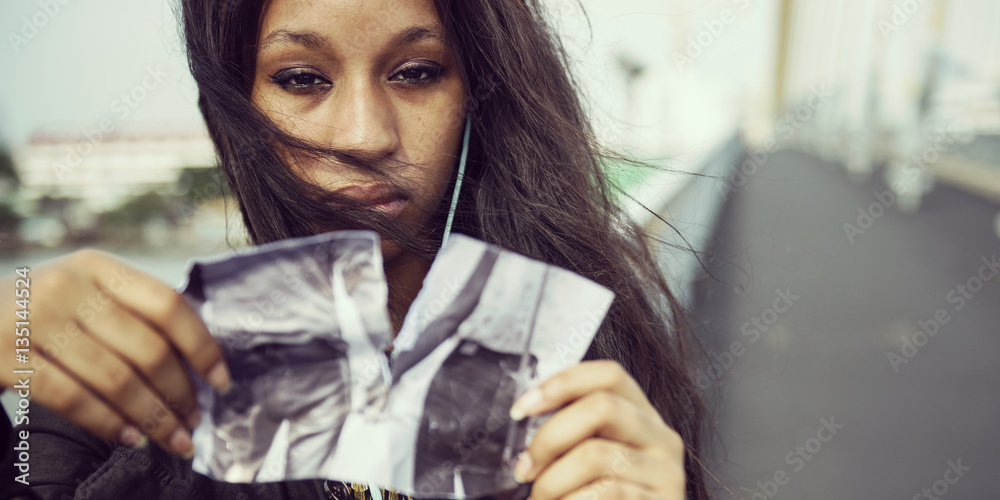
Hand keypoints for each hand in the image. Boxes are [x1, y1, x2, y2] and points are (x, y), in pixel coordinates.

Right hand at [1, 249, 230, 456]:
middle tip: (195, 420)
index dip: (202, 347)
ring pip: (115, 378)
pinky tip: (131, 438)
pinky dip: (108, 423)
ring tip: (174, 439)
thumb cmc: (41, 311)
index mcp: (98, 267)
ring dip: (153, 416)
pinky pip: (71, 397)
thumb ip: (132, 313)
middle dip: (180, 393)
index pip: (168, 305)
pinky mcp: (6, 357)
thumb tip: (198, 362)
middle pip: (147, 348)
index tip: (221, 381)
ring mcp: (34, 321)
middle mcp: (67, 287)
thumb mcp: (84, 292)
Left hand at [509, 360, 685, 498]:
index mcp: (641, 417)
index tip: (522, 409)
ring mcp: (666, 472)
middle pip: (602, 406)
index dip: (562, 383)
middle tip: (524, 468)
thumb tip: (525, 414)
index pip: (609, 375)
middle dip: (550, 436)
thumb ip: (573, 435)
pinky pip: (606, 492)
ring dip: (553, 481)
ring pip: (596, 455)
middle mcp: (661, 438)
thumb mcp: (591, 461)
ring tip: (541, 498)